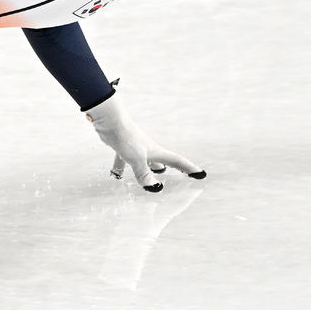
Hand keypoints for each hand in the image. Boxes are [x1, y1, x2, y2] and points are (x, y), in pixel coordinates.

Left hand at [85, 92, 205, 191]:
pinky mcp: (122, 148)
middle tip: (181, 174)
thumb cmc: (126, 137)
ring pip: (143, 162)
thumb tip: (155, 188)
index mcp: (155, 152)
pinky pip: (123, 161)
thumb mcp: (136, 159)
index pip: (176, 161)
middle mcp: (147, 150)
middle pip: (162, 161)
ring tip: (147, 180)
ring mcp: (134, 148)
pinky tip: (116, 176)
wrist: (110, 121)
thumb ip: (144, 174)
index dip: (189, 168)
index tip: (200, 174)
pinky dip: (121, 169)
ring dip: (146, 170)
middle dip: (171, 168)